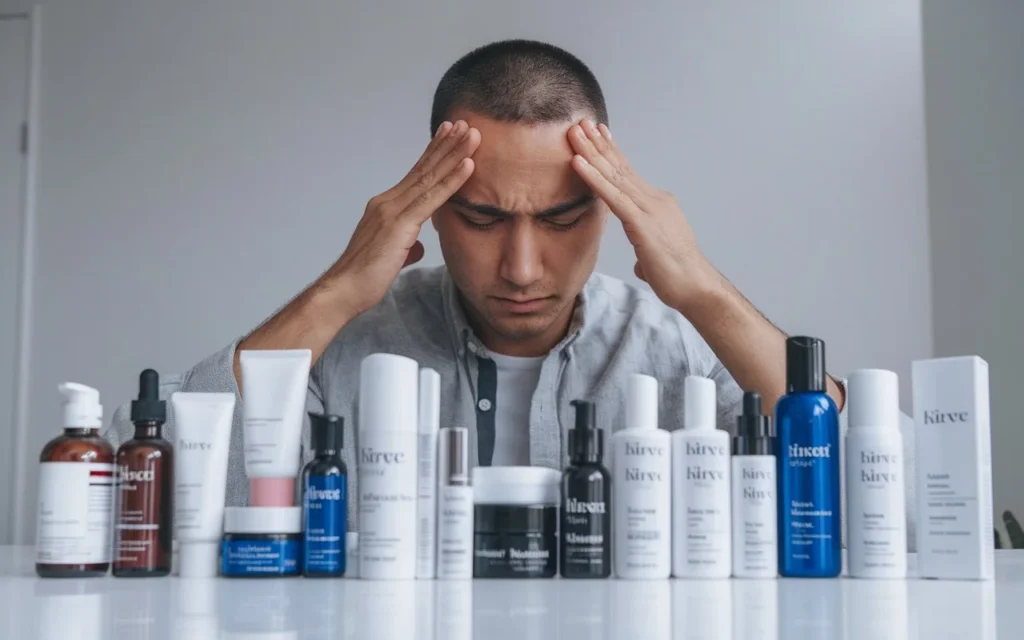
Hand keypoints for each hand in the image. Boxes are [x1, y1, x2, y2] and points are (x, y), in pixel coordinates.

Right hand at [328, 120, 479, 316]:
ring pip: (430, 176)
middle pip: (424, 168)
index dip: (434, 153)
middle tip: (465, 123)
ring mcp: (393, 210)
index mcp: (386, 206)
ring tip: (473, 134)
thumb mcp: (392, 256)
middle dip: (447, 144)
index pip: (416, 175)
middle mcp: (388, 201)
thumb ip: (406, 244)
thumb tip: (416, 245)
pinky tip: (468, 165)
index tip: (450, 135)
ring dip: (455, 154)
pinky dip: (452, 180)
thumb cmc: (365, 277)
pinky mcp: (399, 224)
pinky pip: (432, 198)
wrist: (345, 290)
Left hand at [568, 119, 717, 312]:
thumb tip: (642, 262)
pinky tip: (577, 162)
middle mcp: (654, 200)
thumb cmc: (678, 276)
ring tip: (574, 132)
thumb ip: (646, 252)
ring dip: (590, 152)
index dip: (611, 152)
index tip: (598, 133)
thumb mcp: (656, 258)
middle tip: (580, 121)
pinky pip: (612, 196)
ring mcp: (649, 209)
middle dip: (597, 143)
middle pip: (619, 167)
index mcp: (657, 204)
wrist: (696, 287)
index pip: (628, 174)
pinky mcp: (642, 223)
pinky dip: (593, 177)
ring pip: (613, 175)